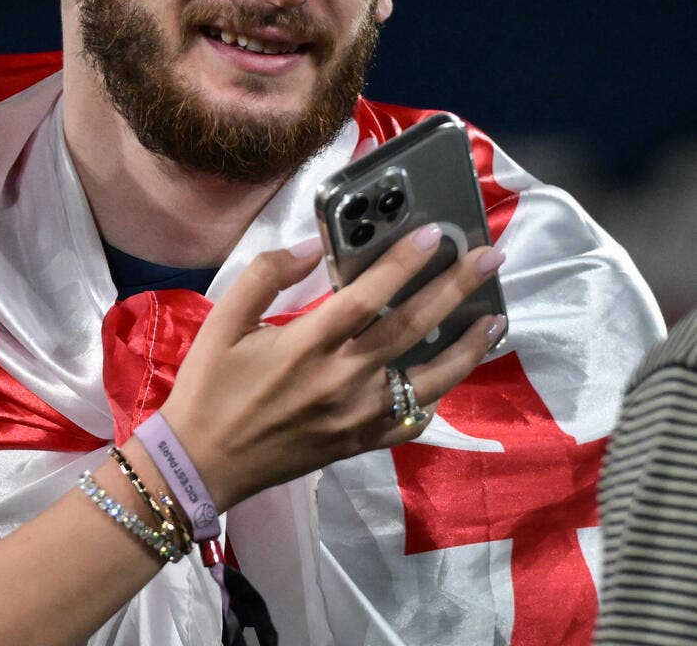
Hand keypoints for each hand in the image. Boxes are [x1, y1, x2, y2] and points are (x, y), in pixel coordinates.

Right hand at [152, 227, 504, 511]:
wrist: (203, 462)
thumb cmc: (209, 388)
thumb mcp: (221, 323)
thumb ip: (264, 277)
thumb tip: (312, 246)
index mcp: (306, 346)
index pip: (368, 296)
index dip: (403, 263)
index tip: (433, 235)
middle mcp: (342, 380)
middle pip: (410, 327)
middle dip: (454, 289)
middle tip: (489, 258)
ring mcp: (358, 416)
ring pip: (428, 378)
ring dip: (466, 346)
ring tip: (495, 317)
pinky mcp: (361, 442)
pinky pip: (412, 419)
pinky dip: (438, 395)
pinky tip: (452, 373)